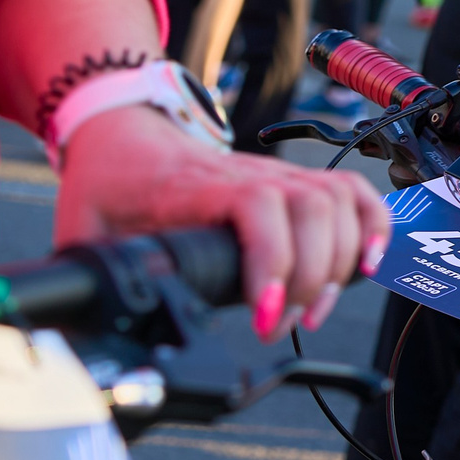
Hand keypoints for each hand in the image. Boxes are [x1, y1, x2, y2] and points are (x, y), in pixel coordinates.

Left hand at [56, 107, 389, 340]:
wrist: (125, 130)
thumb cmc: (109, 183)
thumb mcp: (84, 231)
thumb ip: (87, 276)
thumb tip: (86, 329)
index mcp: (197, 185)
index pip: (259, 206)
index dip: (274, 261)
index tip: (266, 316)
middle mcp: (251, 174)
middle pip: (313, 209)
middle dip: (312, 279)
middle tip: (283, 325)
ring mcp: (280, 174)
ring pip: (340, 203)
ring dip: (342, 262)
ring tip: (316, 310)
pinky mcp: (297, 183)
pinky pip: (355, 195)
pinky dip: (375, 229)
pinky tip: (368, 267)